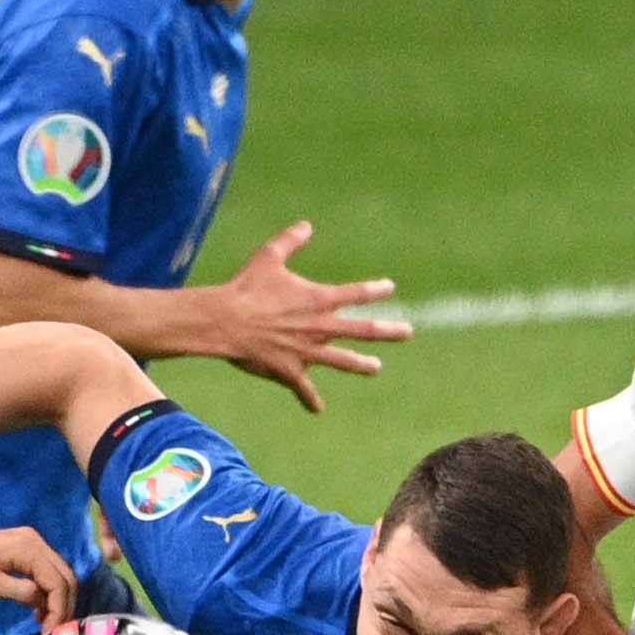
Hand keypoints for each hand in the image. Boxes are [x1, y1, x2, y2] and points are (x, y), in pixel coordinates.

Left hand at [0, 520, 77, 634]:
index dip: (59, 609)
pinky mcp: (21, 550)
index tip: (51, 632)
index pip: (58, 582)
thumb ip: (20, 592)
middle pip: (65, 576)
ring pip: (58, 574)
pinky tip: (38, 610)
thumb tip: (43, 602)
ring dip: (57, 599)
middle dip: (64, 605)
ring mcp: (28, 543)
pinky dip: (47, 592)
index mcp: (28, 547)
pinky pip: (45, 572)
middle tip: (54, 631)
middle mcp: (34, 541)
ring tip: (46, 624)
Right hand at [200, 220, 407, 414]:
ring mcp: (308, 350)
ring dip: (361, 365)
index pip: (356, 294)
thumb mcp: (269, 257)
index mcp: (318, 299)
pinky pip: (304, 389)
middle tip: (408, 332)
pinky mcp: (290, 370)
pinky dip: (310, 400)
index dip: (374, 290)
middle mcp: (319, 326)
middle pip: (363, 330)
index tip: (389, 288)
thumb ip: (290, 241)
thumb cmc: (246, 287)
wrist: (226, 320)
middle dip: (388, 330)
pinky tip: (317, 409)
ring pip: (342, 361)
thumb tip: (306, 225)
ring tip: (376, 368)